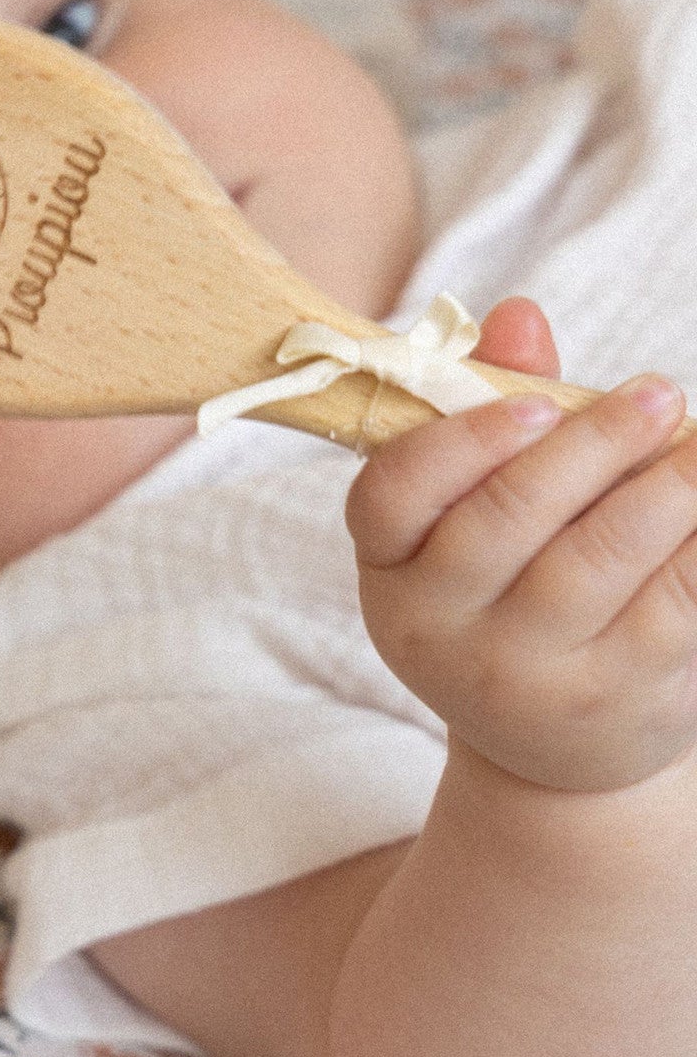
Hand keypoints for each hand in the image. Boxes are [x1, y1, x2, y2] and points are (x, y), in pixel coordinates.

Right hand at [346, 298, 696, 790]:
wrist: (554, 741)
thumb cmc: (511, 588)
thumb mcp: (476, 511)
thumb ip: (494, 409)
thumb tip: (519, 315)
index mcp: (388, 567)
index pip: (391, 495)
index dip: (459, 443)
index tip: (537, 405)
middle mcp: (433, 627)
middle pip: (504, 518)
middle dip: (589, 446)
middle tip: (656, 395)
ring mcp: (516, 674)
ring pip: (595, 559)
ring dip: (663, 489)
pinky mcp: (607, 699)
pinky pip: (670, 605)